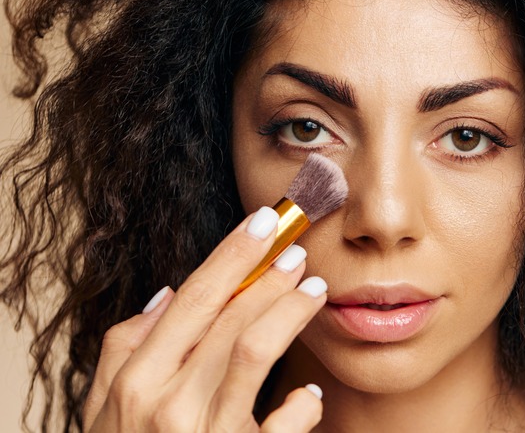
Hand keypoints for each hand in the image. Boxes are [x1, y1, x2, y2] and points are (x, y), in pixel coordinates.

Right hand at [82, 207, 326, 431]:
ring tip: (313, 289)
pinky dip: (302, 405)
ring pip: (256, 352)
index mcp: (137, 380)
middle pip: (231, 318)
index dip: (234, 254)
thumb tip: (168, 295)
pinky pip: (282, 425)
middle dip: (270, 277)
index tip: (266, 220)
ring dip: (290, 313)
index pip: (195, 298)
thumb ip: (125, 348)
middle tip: (298, 251)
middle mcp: (167, 404)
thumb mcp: (103, 407)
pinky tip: (309, 394)